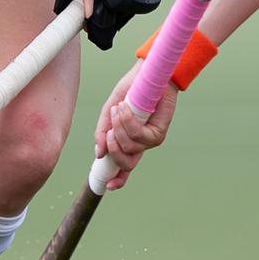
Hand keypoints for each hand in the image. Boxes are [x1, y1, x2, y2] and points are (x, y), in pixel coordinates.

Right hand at [92, 59, 179, 190]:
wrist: (148, 73)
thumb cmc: (131, 90)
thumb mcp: (110, 110)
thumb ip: (103, 131)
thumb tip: (99, 154)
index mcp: (128, 141)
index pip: (124, 167)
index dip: (118, 179)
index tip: (108, 186)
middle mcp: (141, 144)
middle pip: (127, 164)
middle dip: (114, 151)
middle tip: (109, 132)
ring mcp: (150, 139)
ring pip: (130, 148)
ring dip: (119, 129)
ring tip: (119, 109)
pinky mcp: (159, 132)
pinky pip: (139, 136)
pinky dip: (128, 123)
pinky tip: (125, 108)